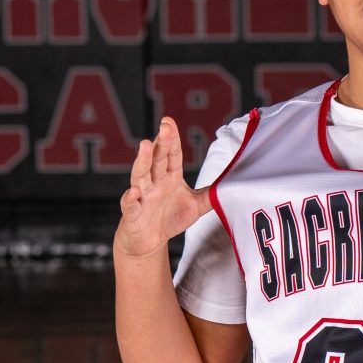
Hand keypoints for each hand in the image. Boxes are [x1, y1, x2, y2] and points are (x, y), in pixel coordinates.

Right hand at [116, 119, 212, 259]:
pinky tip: (134, 191)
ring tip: (145, 146)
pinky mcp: (133, 213)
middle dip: (161, 143)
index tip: (169, 121)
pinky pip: (130, 204)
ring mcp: (142, 196)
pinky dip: (130, 198)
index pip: (172, 155)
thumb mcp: (195, 206)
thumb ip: (211, 194)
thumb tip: (231, 184)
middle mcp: (155, 182)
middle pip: (158, 159)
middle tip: (165, 127)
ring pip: (141, 175)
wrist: (148, 240)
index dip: (172, 139)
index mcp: (170, 177)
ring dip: (143, 161)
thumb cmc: (170, 218)